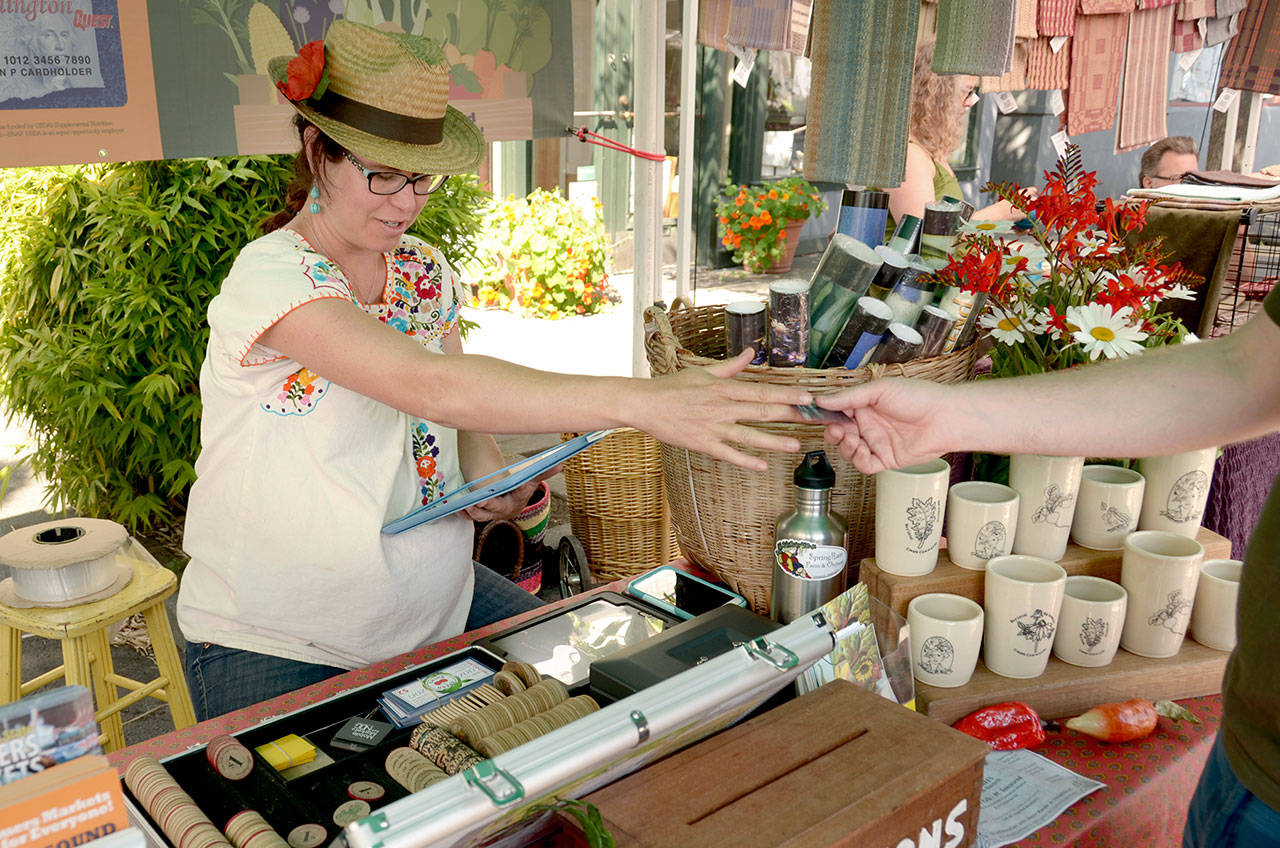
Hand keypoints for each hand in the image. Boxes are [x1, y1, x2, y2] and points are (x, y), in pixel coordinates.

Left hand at [463, 478, 541, 522]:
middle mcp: (501, 513)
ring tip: (460, 505)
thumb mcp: (531, 480)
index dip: (491, 504)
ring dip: (468, 512)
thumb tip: (560, 465)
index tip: (482, 500)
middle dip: (477, 509)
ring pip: (477, 516)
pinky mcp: (481, 513)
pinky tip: (456, 507)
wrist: (515, 496)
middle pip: (487, 513)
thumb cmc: (522, 488)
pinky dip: (463, 513)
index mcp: (513, 505)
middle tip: (468, 502)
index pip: (501, 505)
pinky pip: (470, 516)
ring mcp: (490, 514)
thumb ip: (543, 473)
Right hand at [635, 348, 811, 470]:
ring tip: (796, 445)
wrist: (644, 404)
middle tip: (813, 420)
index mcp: (724, 388)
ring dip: (774, 441)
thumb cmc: (672, 387)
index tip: (808, 397)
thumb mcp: (703, 371)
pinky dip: (745, 460)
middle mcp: (722, 407)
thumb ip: (731, 366)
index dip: (788, 394)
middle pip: (763, 412)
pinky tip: (762, 465)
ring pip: (749, 435)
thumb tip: (751, 353)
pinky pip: (728, 453)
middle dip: (791, 415)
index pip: (762, 391)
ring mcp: (713, 427)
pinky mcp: (703, 443)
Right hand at [815, 378, 953, 472]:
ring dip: (845, 447)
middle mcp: (869, 424)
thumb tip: (821, 400)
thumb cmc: (918, 396)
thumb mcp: (879, 390)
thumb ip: (849, 397)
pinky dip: (859, 460)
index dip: (824, 414)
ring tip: (851, 439)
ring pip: (849, 451)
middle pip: (840, 433)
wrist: (944, 417)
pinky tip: (862, 451)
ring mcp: (877, 442)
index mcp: (865, 405)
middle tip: (836, 430)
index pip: (837, 411)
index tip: (812, 415)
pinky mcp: (886, 458)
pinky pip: (865, 465)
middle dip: (833, 433)